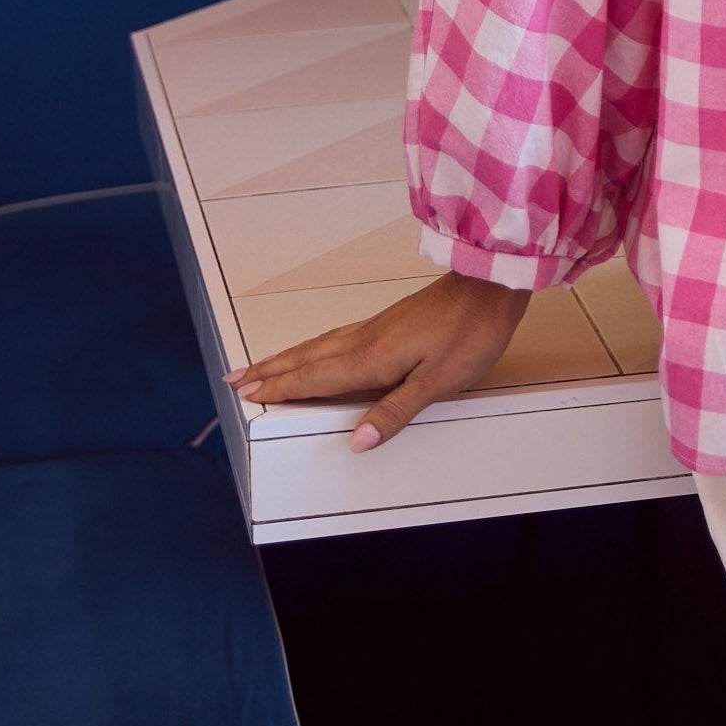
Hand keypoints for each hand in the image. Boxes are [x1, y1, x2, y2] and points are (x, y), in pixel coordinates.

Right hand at [224, 271, 530, 450]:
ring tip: (261, 366)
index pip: (316, 377)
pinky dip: (312, 347)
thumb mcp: (439, 381)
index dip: (280, 388)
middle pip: (307, 358)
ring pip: (319, 345)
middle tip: (234, 379)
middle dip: (270, 370)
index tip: (247, 393)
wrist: (491, 284)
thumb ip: (396, 411)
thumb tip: (356, 442)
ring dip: (286, 357)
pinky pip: (336, 336)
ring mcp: (376, 326)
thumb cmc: (470, 332)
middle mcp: (366, 339)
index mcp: (373, 357)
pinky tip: (315, 350)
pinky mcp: (388, 320)